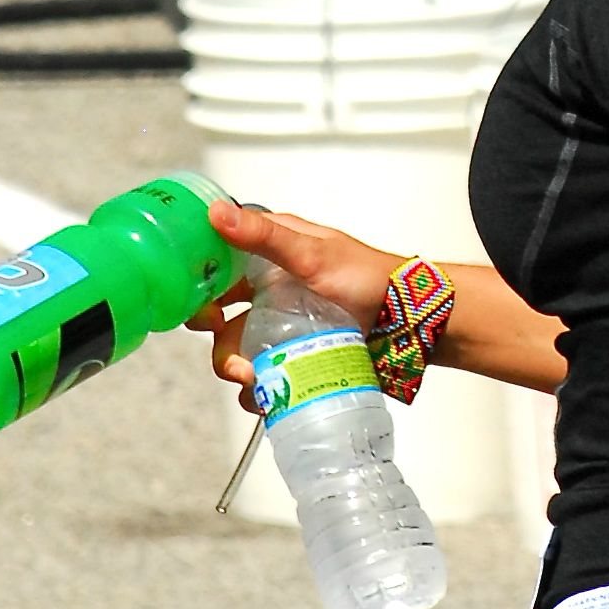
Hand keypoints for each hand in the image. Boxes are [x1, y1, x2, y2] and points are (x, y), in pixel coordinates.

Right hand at [184, 203, 395, 411]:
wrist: (410, 320)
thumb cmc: (367, 278)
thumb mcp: (312, 255)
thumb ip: (264, 237)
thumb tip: (217, 213)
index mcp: (268, 256)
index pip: (215, 268)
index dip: (198, 290)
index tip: (203, 313)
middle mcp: (269, 291)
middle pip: (220, 320)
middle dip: (220, 344)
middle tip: (234, 360)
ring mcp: (281, 326)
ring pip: (239, 352)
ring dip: (239, 372)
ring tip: (257, 382)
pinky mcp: (295, 355)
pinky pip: (266, 376)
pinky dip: (262, 390)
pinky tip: (271, 395)